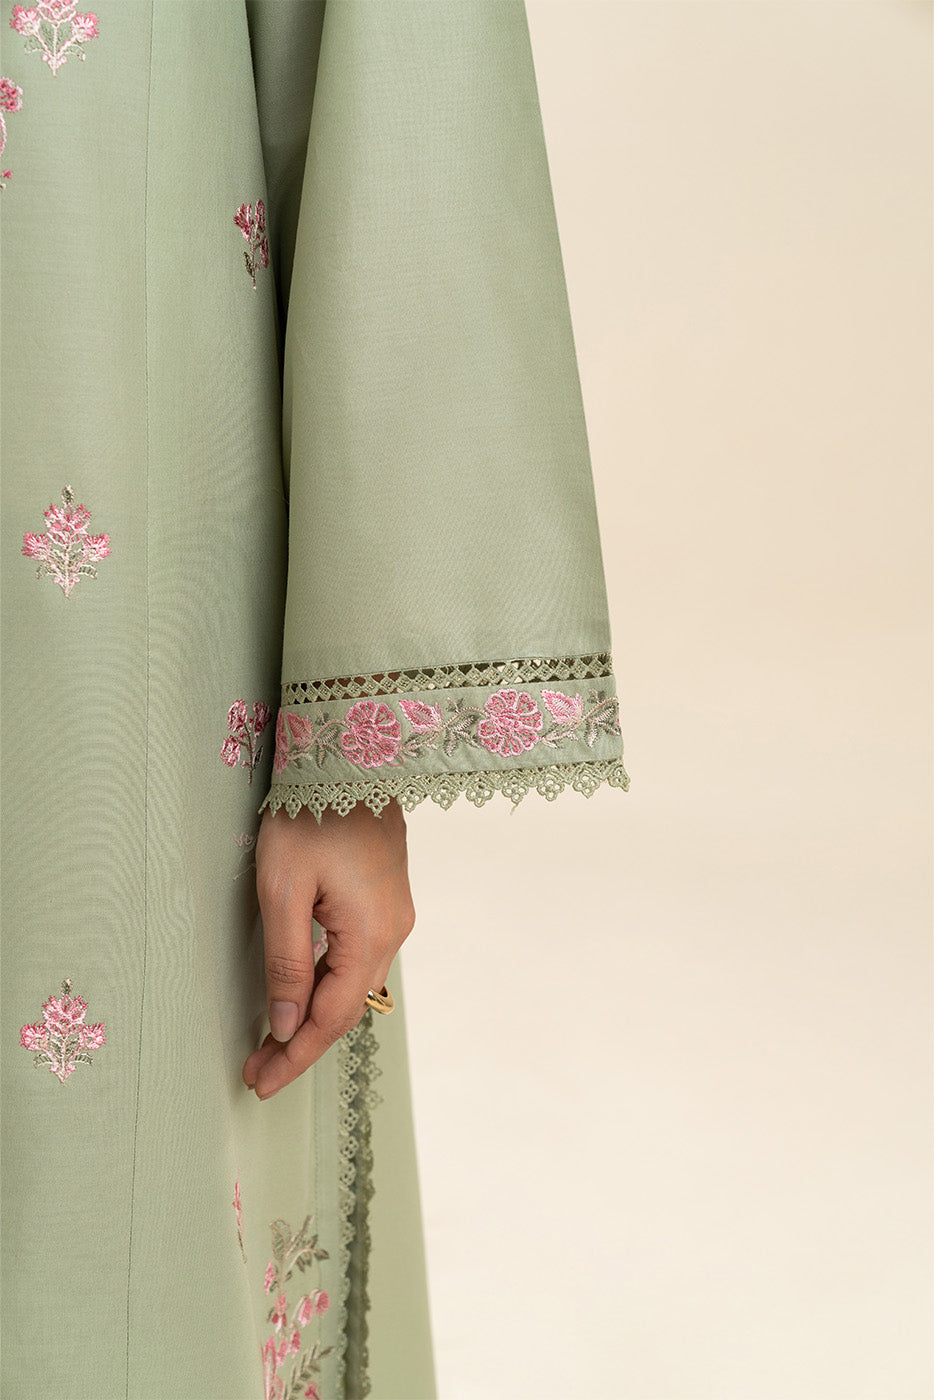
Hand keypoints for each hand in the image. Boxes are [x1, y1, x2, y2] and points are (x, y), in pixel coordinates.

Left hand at [242, 798, 414, 1098]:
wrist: (348, 757)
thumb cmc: (309, 813)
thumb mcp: (282, 888)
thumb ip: (286, 961)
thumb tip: (286, 1023)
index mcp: (370, 933)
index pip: (332, 1017)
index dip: (295, 1056)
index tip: (260, 1083)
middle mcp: (394, 930)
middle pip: (347, 1007)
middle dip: (301, 1043)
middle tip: (257, 1069)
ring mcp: (396, 914)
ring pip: (354, 985)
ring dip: (314, 1014)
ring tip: (272, 1038)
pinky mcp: (388, 899)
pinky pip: (360, 958)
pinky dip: (330, 984)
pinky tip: (303, 991)